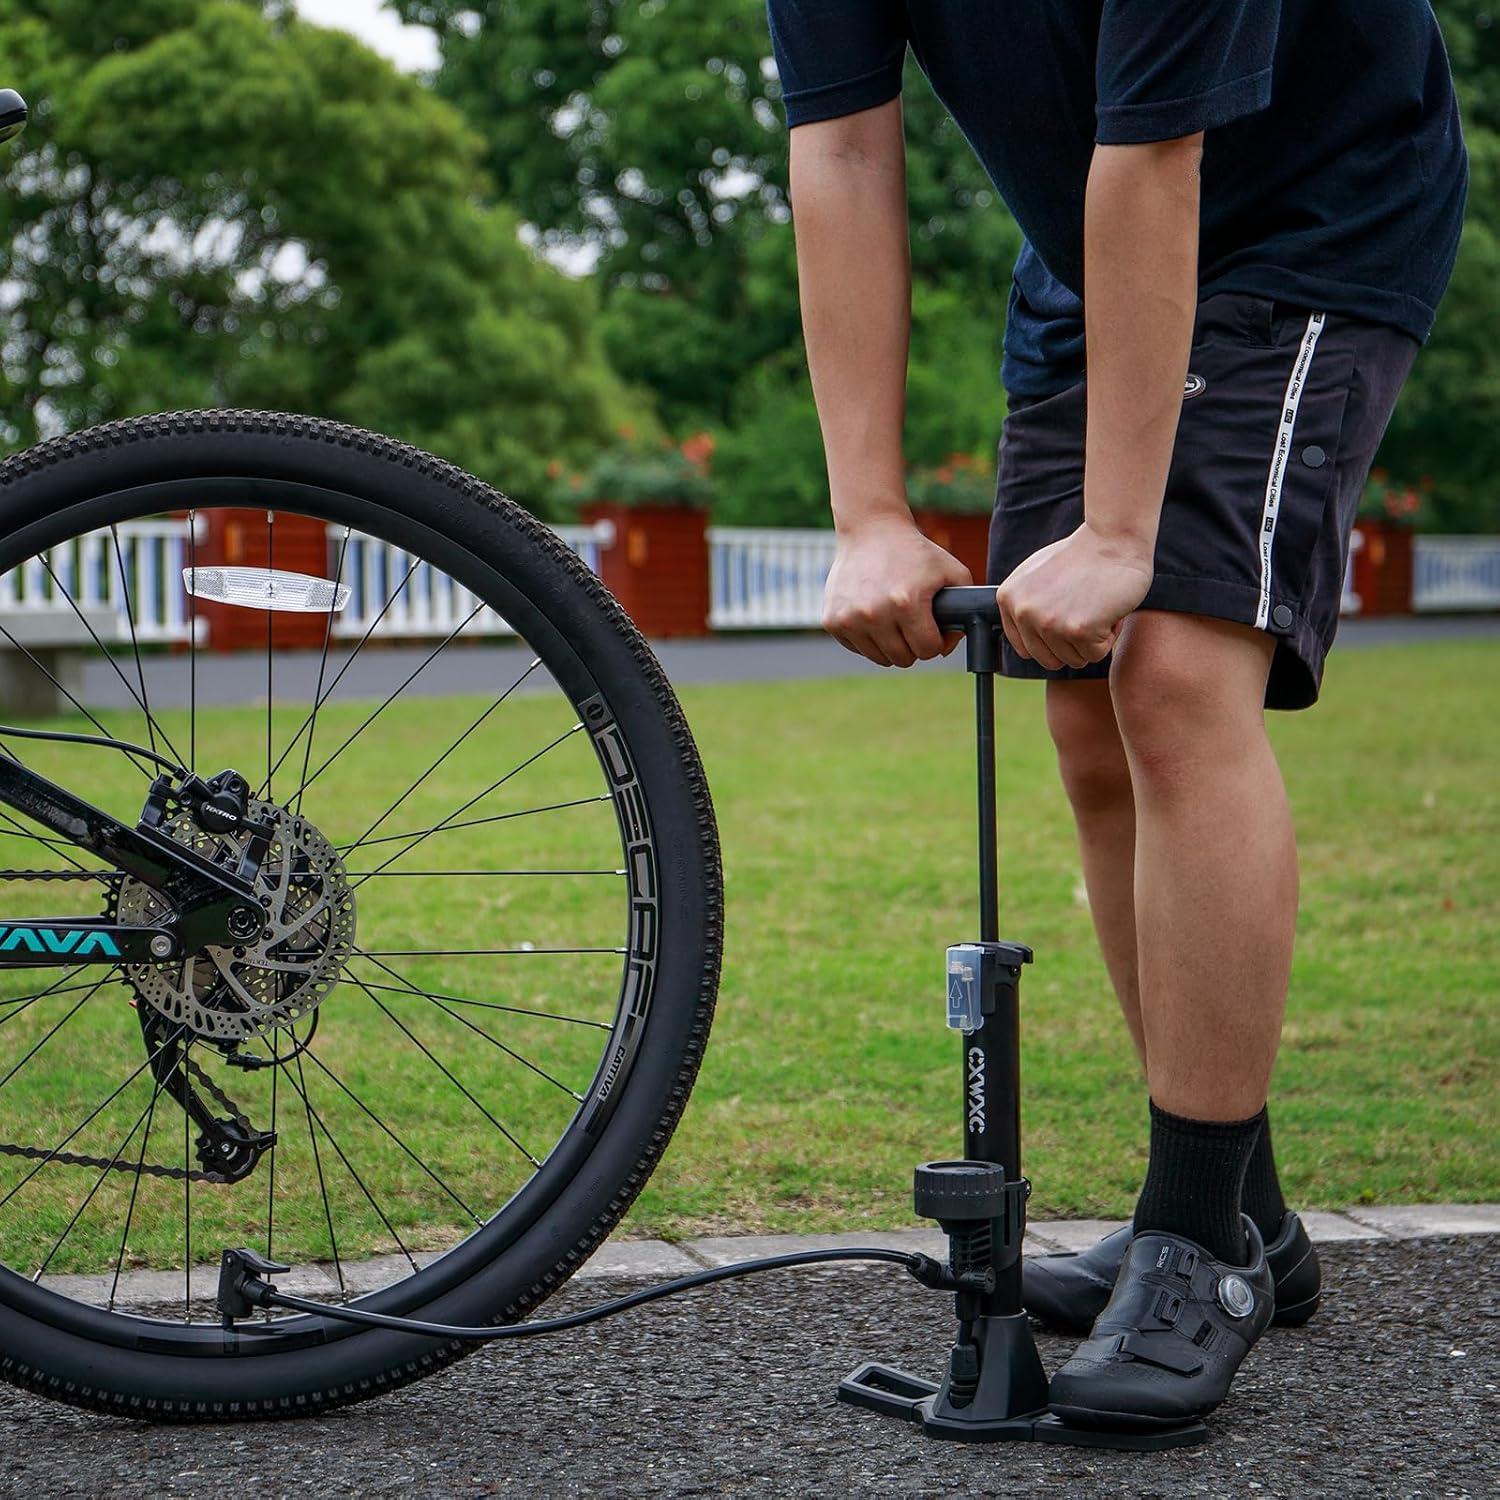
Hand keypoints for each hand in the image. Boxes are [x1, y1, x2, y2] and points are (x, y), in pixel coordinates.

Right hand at [823, 515, 972, 666]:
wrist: (870, 530)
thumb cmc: (915, 552)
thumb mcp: (952, 571)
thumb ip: (965, 609)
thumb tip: (948, 647)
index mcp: (906, 603)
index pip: (927, 650)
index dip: (936, 642)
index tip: (933, 629)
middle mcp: (874, 613)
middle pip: (903, 658)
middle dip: (913, 646)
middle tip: (913, 624)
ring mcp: (849, 618)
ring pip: (880, 658)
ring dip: (891, 645)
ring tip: (894, 620)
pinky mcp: (832, 620)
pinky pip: (858, 648)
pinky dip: (868, 638)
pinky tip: (873, 614)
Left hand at [996, 522, 1153, 668]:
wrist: (1113, 538)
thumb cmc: (1082, 555)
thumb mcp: (1036, 575)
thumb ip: (1025, 605)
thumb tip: (1024, 646)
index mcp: (1008, 599)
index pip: (1026, 648)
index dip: (1053, 640)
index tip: (1068, 619)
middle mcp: (1023, 612)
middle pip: (1049, 659)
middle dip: (1073, 644)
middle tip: (1087, 612)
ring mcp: (1048, 622)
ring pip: (1074, 660)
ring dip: (1093, 640)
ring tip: (1097, 606)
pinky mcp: (1078, 630)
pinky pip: (1095, 654)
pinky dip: (1109, 636)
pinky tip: (1109, 609)